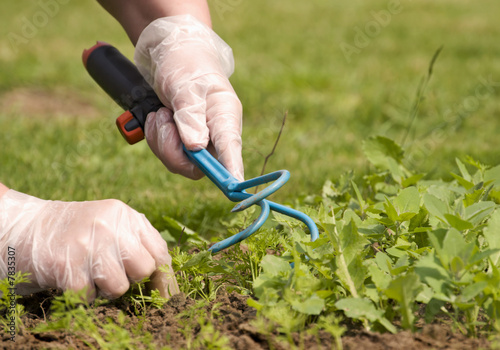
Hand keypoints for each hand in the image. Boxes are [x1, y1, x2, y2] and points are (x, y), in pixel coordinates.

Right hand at [0, 190, 178, 299]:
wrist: (27, 227)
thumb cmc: (78, 232)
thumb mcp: (112, 224)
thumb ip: (139, 241)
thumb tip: (166, 275)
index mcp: (125, 216)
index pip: (159, 251)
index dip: (164, 276)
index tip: (164, 294)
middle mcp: (110, 225)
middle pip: (144, 269)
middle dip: (132, 280)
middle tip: (112, 273)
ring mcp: (87, 243)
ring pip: (119, 286)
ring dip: (105, 290)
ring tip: (90, 274)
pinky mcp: (66, 263)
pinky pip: (90, 296)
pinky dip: (83, 295)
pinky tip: (73, 278)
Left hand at [135, 15, 243, 180]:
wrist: (170, 50)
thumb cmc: (185, 62)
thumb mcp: (185, 86)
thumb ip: (191, 117)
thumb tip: (196, 149)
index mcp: (225, 118)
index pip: (232, 152)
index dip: (231, 173)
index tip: (232, 188)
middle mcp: (215, 132)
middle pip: (200, 166)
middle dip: (172, 151)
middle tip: (163, 123)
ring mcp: (199, 137)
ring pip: (180, 162)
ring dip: (161, 140)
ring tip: (160, 113)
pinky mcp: (182, 139)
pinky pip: (167, 153)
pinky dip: (155, 137)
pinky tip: (157, 116)